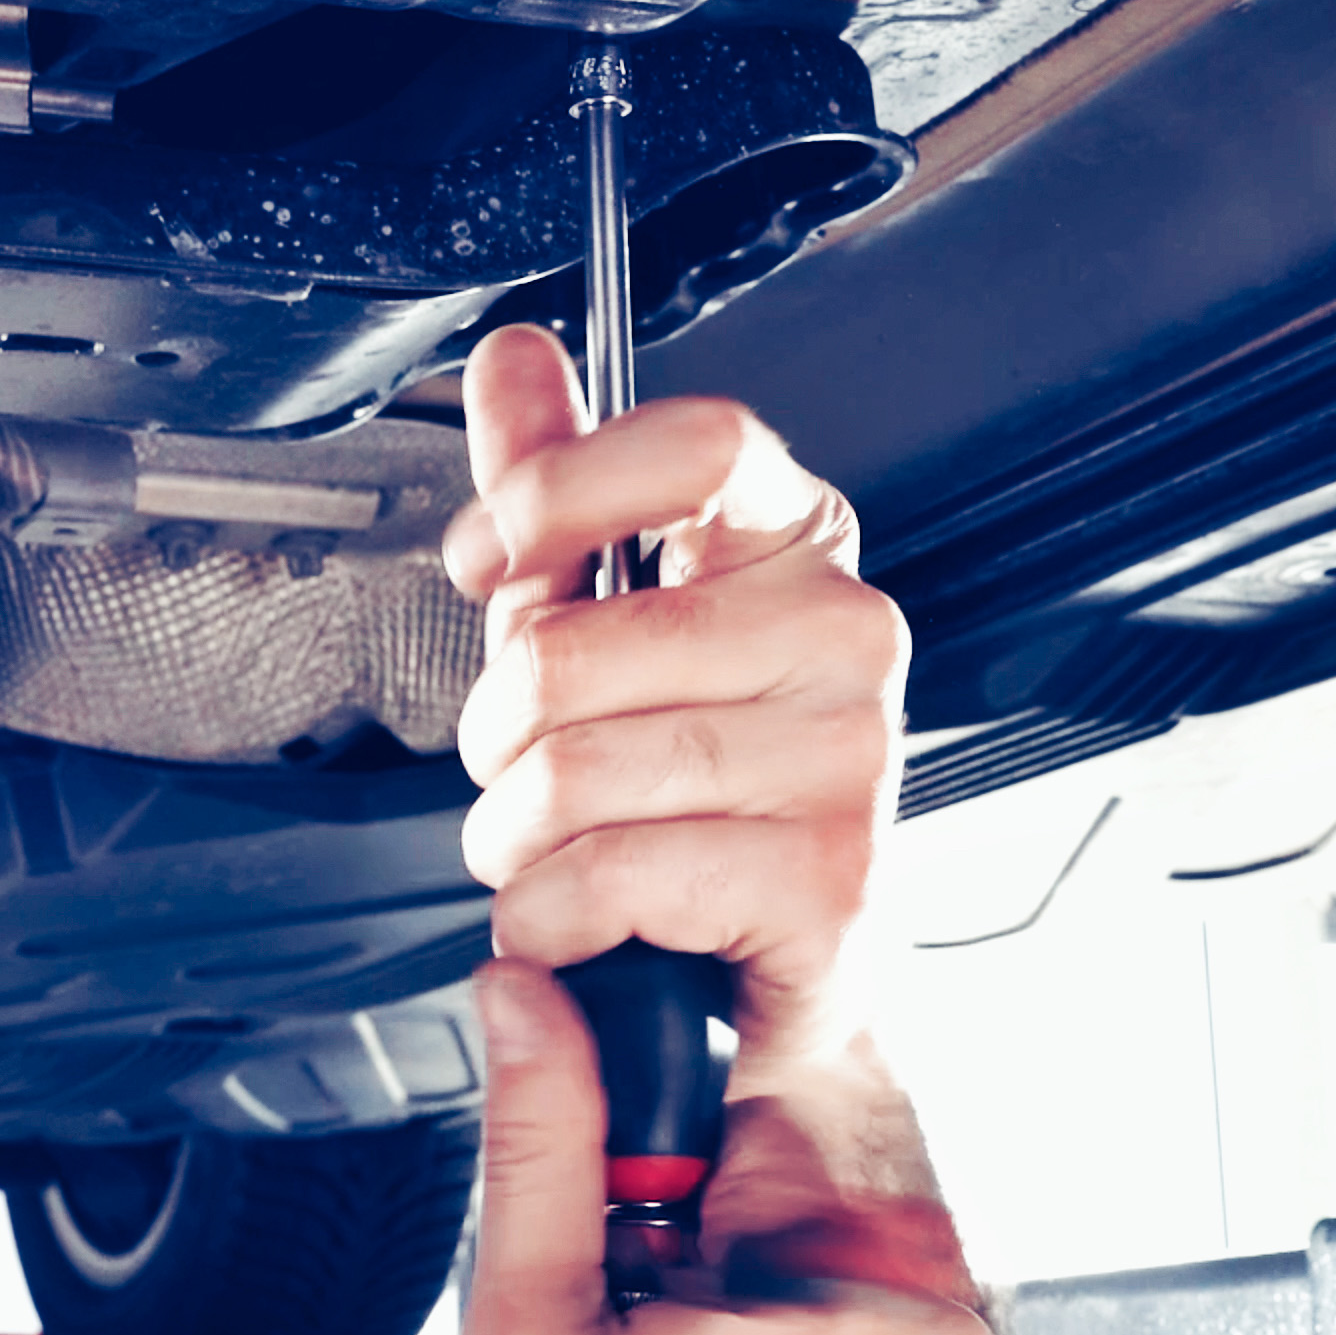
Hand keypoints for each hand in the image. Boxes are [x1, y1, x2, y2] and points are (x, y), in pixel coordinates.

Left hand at [441, 324, 904, 1083]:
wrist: (771, 976)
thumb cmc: (686, 793)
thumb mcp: (598, 623)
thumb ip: (552, 489)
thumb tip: (513, 358)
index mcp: (792, 547)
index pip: (698, 444)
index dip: (555, 492)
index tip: (487, 557)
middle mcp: (842, 636)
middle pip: (566, 651)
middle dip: (496, 741)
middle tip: (535, 779)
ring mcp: (848, 758)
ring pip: (569, 772)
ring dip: (515, 841)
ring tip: (562, 856)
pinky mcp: (828, 880)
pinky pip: (606, 873)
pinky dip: (552, 916)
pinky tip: (592, 920)